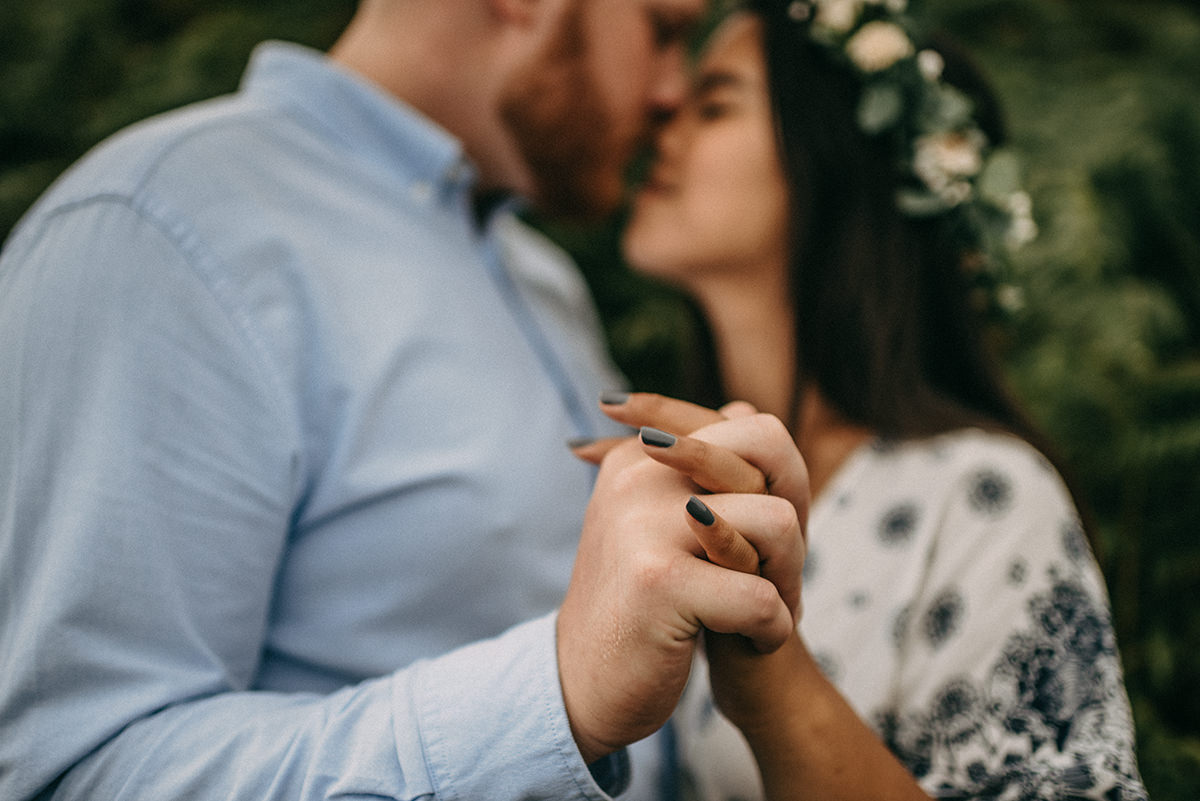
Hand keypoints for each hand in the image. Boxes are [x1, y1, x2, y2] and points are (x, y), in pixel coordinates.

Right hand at [557, 410, 805, 763]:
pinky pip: (763, 597)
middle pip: (774, 468)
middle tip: (774, 579)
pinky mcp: (659, 582)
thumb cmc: (636, 607)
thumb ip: (700, 470)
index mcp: (640, 458)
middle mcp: (639, 478)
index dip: (785, 488)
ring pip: (778, 525)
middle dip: (792, 531)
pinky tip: (750, 643)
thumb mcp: (659, 526)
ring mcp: (645, 526)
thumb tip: (747, 410)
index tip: (759, 541)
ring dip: (788, 581)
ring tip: (761, 611)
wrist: (579, 685)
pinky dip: (772, 631)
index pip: (756, 431)